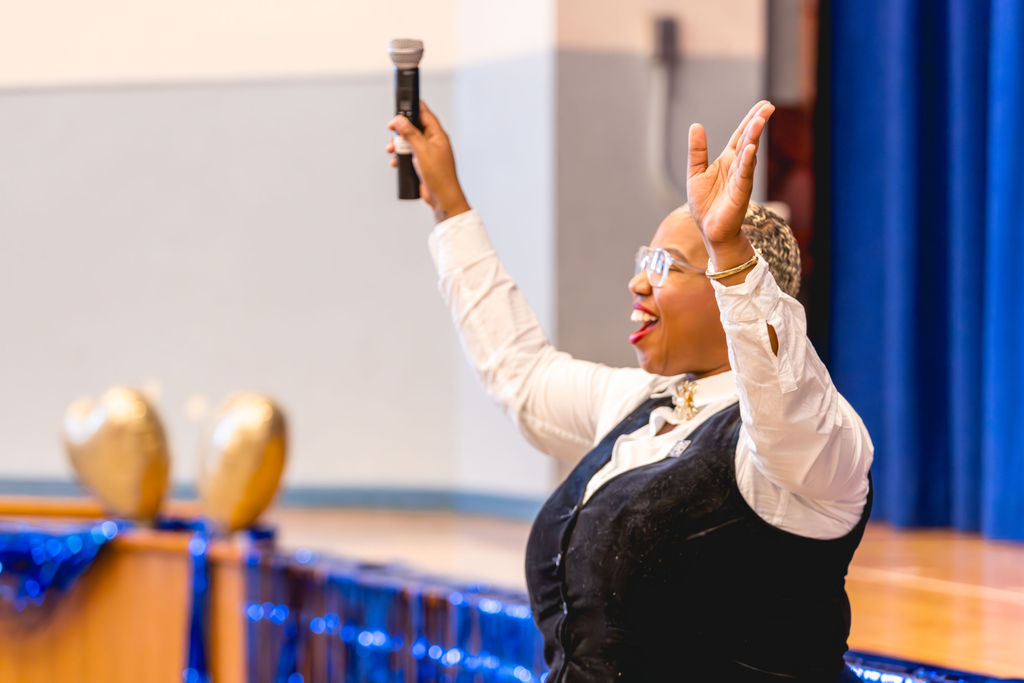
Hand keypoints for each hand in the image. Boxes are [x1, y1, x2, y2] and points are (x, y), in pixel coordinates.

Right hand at [387, 101, 470, 221]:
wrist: (442, 198)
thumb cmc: (439, 175)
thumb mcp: (422, 150)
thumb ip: (410, 134)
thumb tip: (400, 120)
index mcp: (437, 135)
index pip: (425, 114)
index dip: (412, 108)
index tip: (400, 106)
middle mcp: (433, 142)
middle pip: (414, 128)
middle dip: (401, 129)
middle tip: (391, 130)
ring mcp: (427, 153)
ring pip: (409, 142)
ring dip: (398, 145)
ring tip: (391, 150)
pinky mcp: (422, 164)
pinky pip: (408, 156)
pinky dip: (400, 157)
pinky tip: (396, 162)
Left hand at [686, 100, 774, 262]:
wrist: (711, 230)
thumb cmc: (705, 204)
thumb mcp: (696, 173)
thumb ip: (697, 151)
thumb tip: (696, 125)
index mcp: (727, 160)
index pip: (741, 136)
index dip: (750, 120)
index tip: (763, 105)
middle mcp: (737, 167)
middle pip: (748, 140)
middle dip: (757, 123)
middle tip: (768, 106)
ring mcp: (741, 178)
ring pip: (749, 154)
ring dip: (754, 137)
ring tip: (759, 120)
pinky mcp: (740, 192)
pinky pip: (745, 174)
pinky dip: (748, 161)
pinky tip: (751, 149)